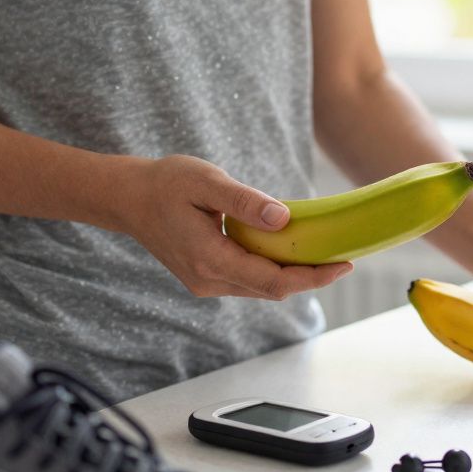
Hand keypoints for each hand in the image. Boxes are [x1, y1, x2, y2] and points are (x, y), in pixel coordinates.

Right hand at [120, 155, 351, 299]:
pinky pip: (248, 279)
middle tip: (344, 255)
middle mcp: (209, 280)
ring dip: (292, 273)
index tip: (344, 265)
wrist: (128, 198)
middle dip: (310, 276)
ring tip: (323, 252)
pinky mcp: (206, 277)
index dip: (312, 277)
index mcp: (210, 259)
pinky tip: (289, 249)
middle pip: (272, 289)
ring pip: (261, 287)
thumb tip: (284, 219)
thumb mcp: (207, 182)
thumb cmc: (166, 183)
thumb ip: (245, 202)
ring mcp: (206, 282)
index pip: (273, 281)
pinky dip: (272, 268)